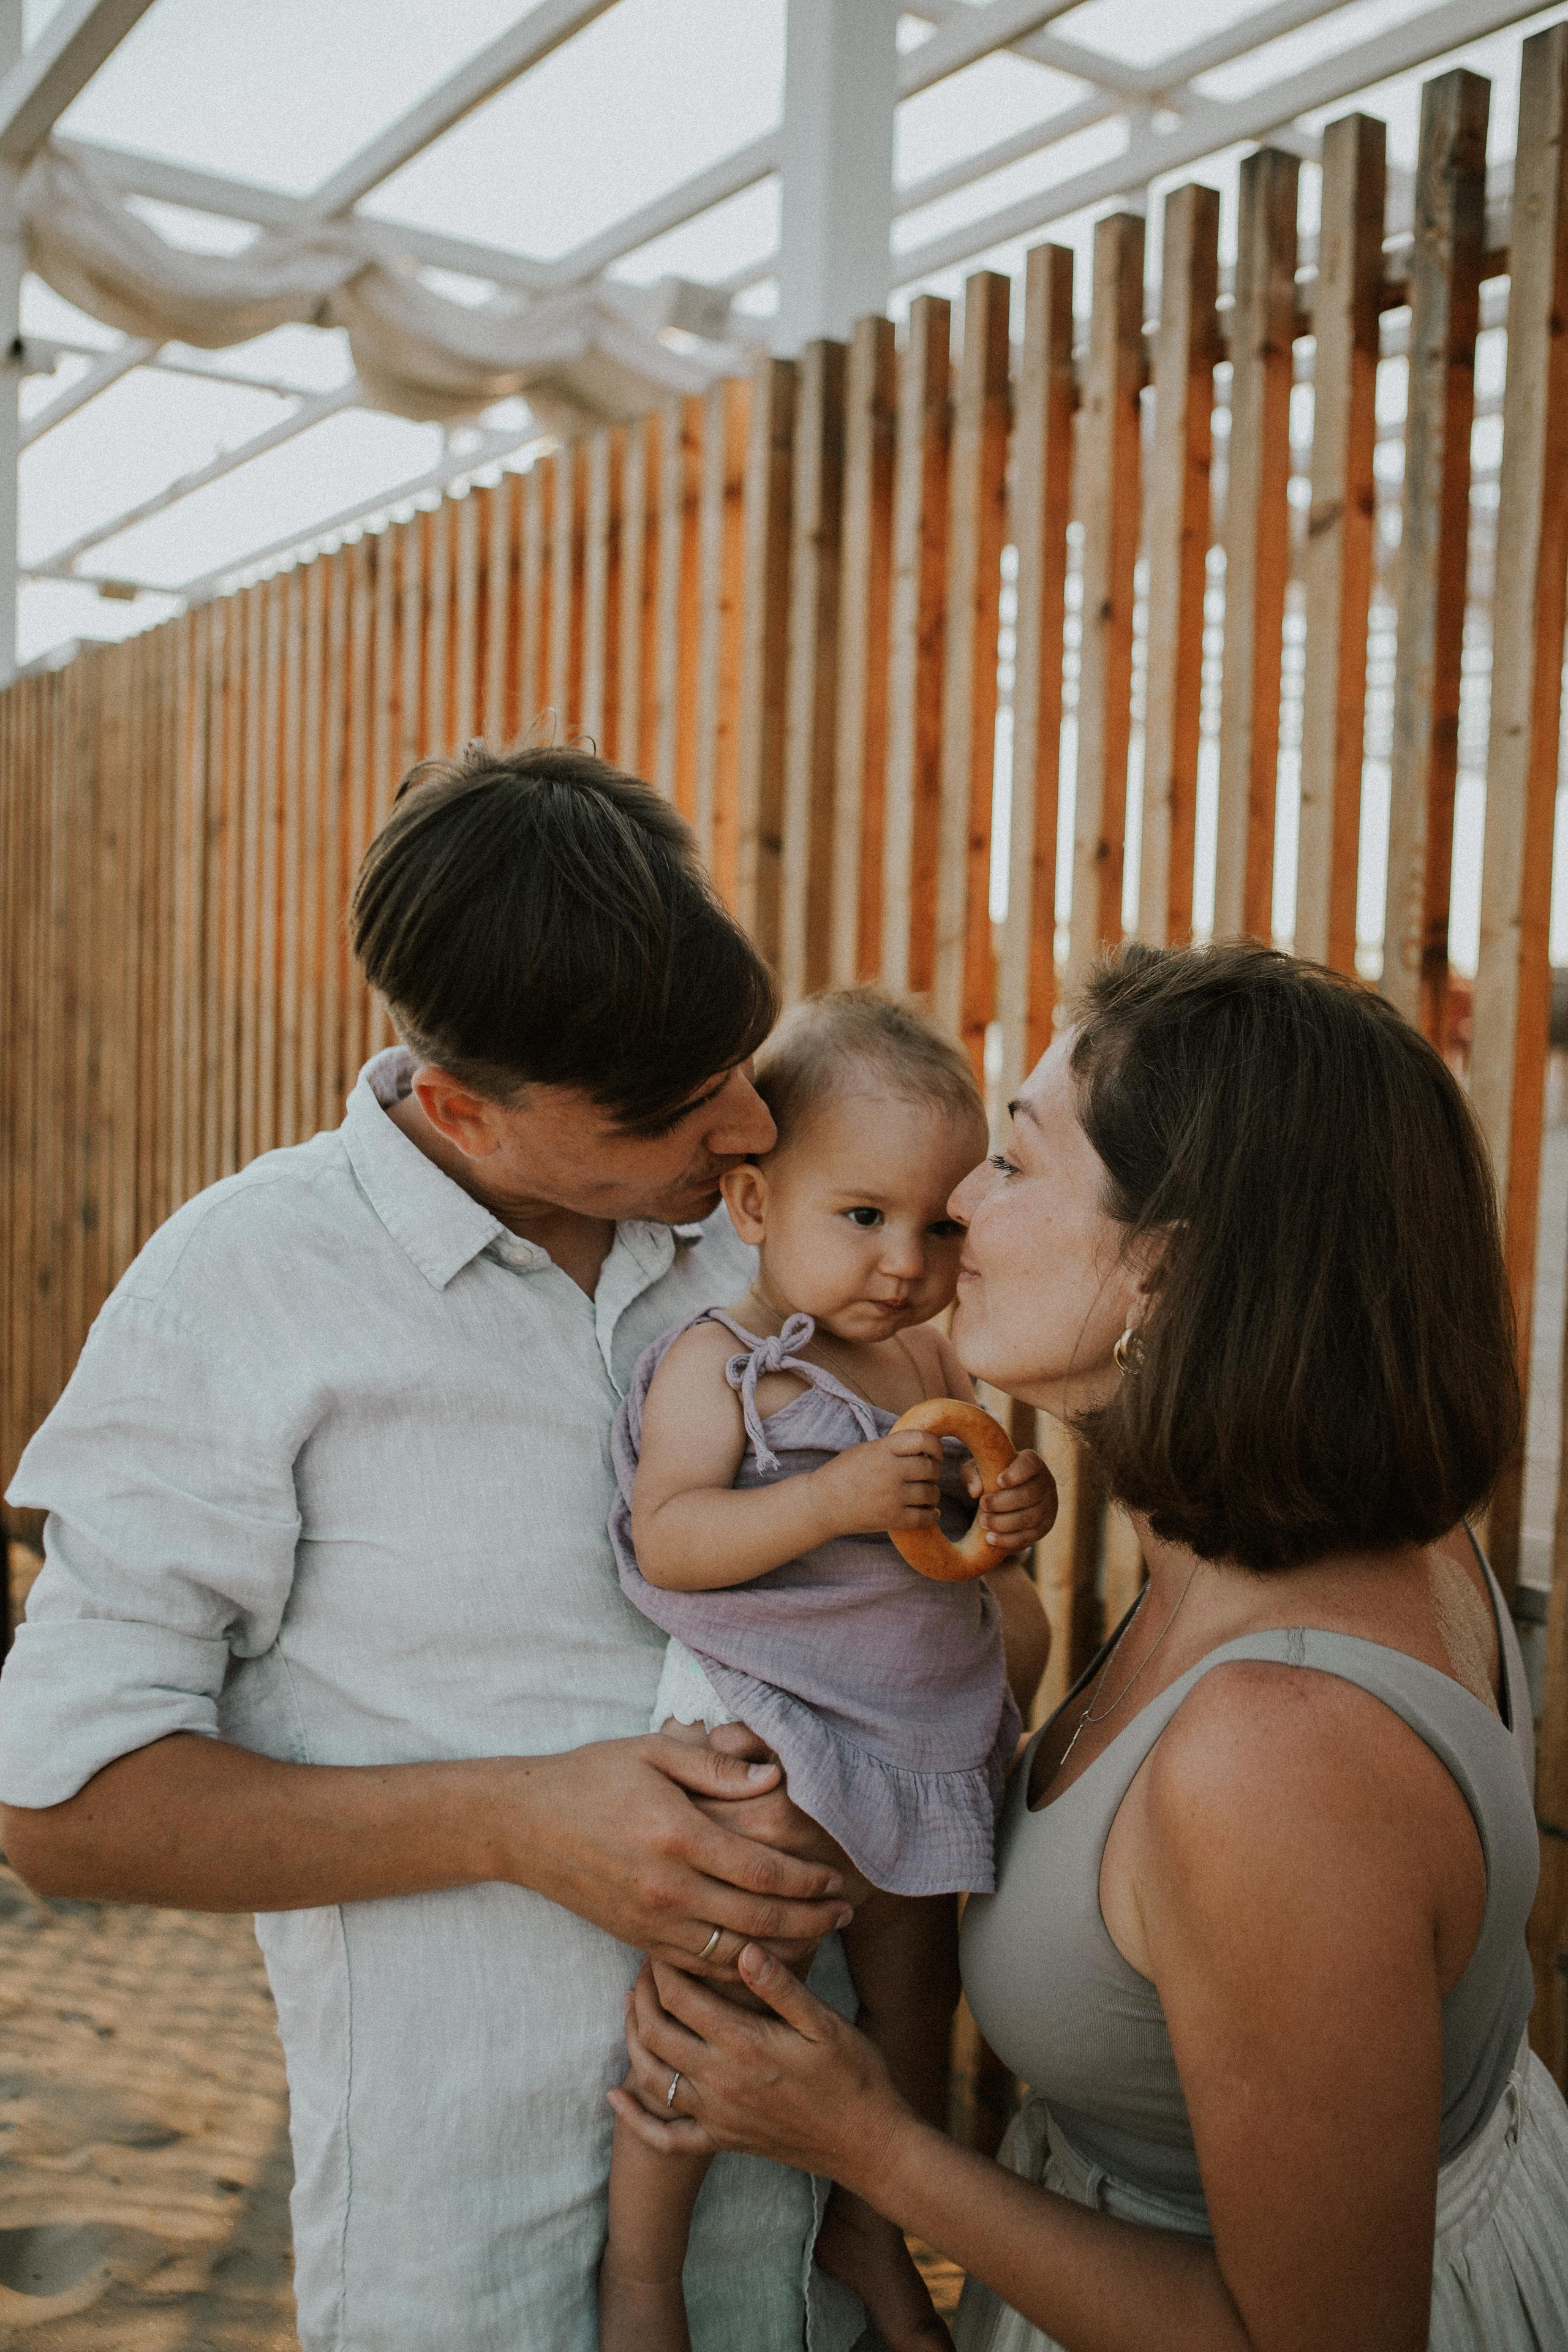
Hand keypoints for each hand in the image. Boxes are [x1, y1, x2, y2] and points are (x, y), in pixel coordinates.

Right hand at [487, 1736, 854, 1976]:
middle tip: (845, 1913)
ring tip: (820, 1937)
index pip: (761, 1871)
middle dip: (810, 1920)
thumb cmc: (593, 1777)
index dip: (807, 1880)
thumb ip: (715, 1765)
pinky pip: (699, 1967)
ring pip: (732, 1954)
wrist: (526, 1825)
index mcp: (677, 1837)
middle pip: (757, 1921)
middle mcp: (667, 1889)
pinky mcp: (638, 1940)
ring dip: (783, 1950)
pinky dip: (738, 1969)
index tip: (837, 1878)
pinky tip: (765, 1956)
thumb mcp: (654, 1753)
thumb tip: (773, 1776)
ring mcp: (651, 1922)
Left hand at [608, 1945, 912, 2196]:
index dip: (663, 1966)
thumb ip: (781, 1986)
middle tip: (644, 1966)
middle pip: (656, 2032)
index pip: (681, 1997)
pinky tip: (616, 2098)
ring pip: (651, 2077)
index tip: (661, 1941)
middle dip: (641, 1994)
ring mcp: (718, 2117)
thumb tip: (742, 1947)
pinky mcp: (722, 2142)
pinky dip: (635, 2119)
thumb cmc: (854, 2076)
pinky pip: (666, 2138)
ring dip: (633, 2039)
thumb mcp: (825, 2023)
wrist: (870, 2146)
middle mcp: (721, 2082)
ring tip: (631, 2007)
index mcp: (744, 2045)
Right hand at [811, 1428, 944, 1537]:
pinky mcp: (892, 1519)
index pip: (922, 1440)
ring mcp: (892, 1496)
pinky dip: (931, 1514)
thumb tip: (922, 1446)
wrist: (821, 1504)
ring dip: (933, 1494)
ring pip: (931, 1493)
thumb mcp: (865, 1450)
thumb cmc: (842, 1474)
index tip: (934, 1453)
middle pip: (930, 1468)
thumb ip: (892, 1447)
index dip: (935, 1446)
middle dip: (934, 1472)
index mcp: (883, 1449)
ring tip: (927, 1494)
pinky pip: (924, 1517)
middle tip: (928, 1476)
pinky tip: (931, 1512)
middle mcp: (891, 1471)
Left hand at [964, 1446, 1056, 1554]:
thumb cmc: (992, 1476)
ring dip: (1004, 1523)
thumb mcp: (980, 1470)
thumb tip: (975, 1491)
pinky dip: (1008, 1540)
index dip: (1017, 1473)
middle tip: (983, 1505)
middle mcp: (1045, 1483)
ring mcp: (1048, 1507)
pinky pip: (1029, 1537)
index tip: (999, 1481)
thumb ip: (973, 1474)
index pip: (1030, 1464)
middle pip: (1029, 1495)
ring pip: (1029, 1518)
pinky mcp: (1044, 1528)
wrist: (1007, 1496)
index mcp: (1033, 1463)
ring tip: (983, 1522)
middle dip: (1003, 1502)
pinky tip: (990, 1538)